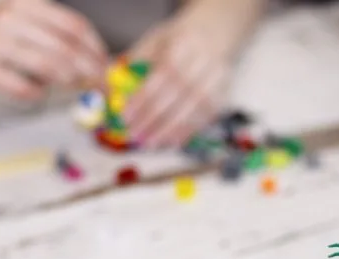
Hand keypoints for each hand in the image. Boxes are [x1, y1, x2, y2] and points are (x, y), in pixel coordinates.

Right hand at [0, 0, 107, 99]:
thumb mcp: (15, 15)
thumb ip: (49, 32)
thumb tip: (92, 58)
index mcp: (25, 2)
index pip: (73, 26)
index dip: (96, 49)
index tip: (107, 66)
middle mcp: (10, 17)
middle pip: (65, 48)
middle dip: (90, 70)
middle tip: (100, 85)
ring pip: (48, 67)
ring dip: (67, 81)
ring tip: (71, 86)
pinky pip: (21, 87)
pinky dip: (36, 93)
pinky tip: (36, 91)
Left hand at [122, 13, 232, 148]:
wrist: (214, 35)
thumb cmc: (178, 41)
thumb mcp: (155, 41)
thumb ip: (136, 63)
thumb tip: (115, 89)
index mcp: (182, 46)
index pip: (161, 77)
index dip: (143, 99)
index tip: (125, 116)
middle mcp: (202, 64)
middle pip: (176, 96)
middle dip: (152, 119)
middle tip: (134, 134)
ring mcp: (216, 82)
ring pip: (192, 111)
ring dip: (168, 130)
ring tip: (149, 143)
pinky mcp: (222, 97)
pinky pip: (203, 119)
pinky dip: (186, 133)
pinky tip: (170, 142)